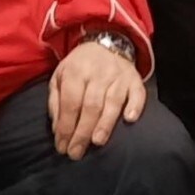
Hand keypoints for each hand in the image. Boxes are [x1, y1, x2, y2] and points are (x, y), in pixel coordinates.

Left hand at [49, 39, 145, 159]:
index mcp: (76, 71)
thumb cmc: (80, 66)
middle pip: (91, 106)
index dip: (66, 126)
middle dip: (82, 132)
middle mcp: (98, 73)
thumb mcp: (60, 76)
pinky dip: (135, 106)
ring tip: (97, 142)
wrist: (107, 41)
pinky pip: (138, 94)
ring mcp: (119, 76)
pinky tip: (129, 120)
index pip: (71, 103)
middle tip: (76, 152)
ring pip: (113, 102)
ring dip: (105, 124)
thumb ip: (56, 101)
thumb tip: (58, 129)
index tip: (62, 147)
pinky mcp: (135, 79)